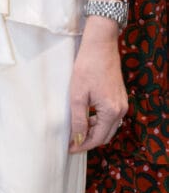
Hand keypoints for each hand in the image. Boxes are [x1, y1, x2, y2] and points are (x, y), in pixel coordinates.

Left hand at [69, 17, 126, 152]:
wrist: (100, 44)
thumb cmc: (87, 67)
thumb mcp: (78, 94)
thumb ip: (79, 120)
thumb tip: (77, 139)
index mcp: (112, 112)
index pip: (98, 138)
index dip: (83, 145)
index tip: (69, 148)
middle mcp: (121, 110)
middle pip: (106, 135)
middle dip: (89, 140)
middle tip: (72, 142)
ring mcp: (122, 102)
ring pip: (108, 126)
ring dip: (94, 130)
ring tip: (76, 130)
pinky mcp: (119, 96)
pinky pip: (110, 115)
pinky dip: (99, 120)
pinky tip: (86, 115)